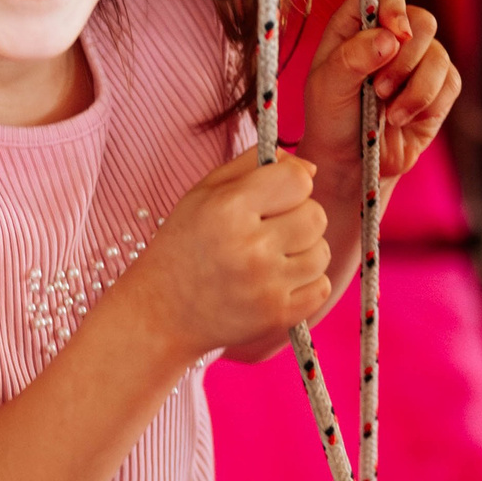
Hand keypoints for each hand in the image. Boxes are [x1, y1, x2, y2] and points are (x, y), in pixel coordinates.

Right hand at [140, 146, 331, 358]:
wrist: (160, 313)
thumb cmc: (182, 246)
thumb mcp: (203, 193)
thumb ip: (252, 165)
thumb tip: (310, 168)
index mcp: (228, 208)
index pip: (299, 180)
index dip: (291, 184)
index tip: (273, 197)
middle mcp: (250, 247)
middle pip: (316, 215)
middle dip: (298, 217)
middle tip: (268, 230)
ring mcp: (266, 285)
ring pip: (321, 252)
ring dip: (303, 251)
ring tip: (270, 257)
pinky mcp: (278, 315)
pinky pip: (322, 286)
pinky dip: (305, 282)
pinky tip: (276, 281)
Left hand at [301, 0, 460, 183]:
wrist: (351, 164)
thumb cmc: (331, 119)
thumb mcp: (327, 87)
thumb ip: (351, 58)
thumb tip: (390, 38)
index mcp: (357, 24)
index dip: (394, 1)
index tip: (395, 32)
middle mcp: (390, 35)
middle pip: (422, 20)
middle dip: (405, 58)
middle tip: (378, 89)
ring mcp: (418, 61)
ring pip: (439, 54)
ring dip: (414, 89)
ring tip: (388, 113)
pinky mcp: (439, 88)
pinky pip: (450, 83)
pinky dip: (425, 105)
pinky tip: (402, 120)